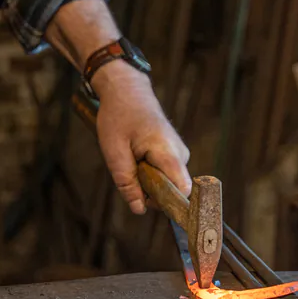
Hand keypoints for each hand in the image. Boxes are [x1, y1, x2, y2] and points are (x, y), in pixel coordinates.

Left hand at [91, 60, 190, 214]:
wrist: (126, 89)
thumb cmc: (119, 116)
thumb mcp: (114, 151)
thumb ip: (127, 182)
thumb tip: (140, 209)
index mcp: (169, 153)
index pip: (183, 192)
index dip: (169, 205)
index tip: (149, 205)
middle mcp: (181, 155)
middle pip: (172, 191)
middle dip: (149, 191)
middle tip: (128, 171)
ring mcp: (179, 153)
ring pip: (167, 183)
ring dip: (147, 181)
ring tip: (131, 158)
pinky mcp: (174, 153)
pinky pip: (164, 174)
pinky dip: (148, 172)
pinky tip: (136, 156)